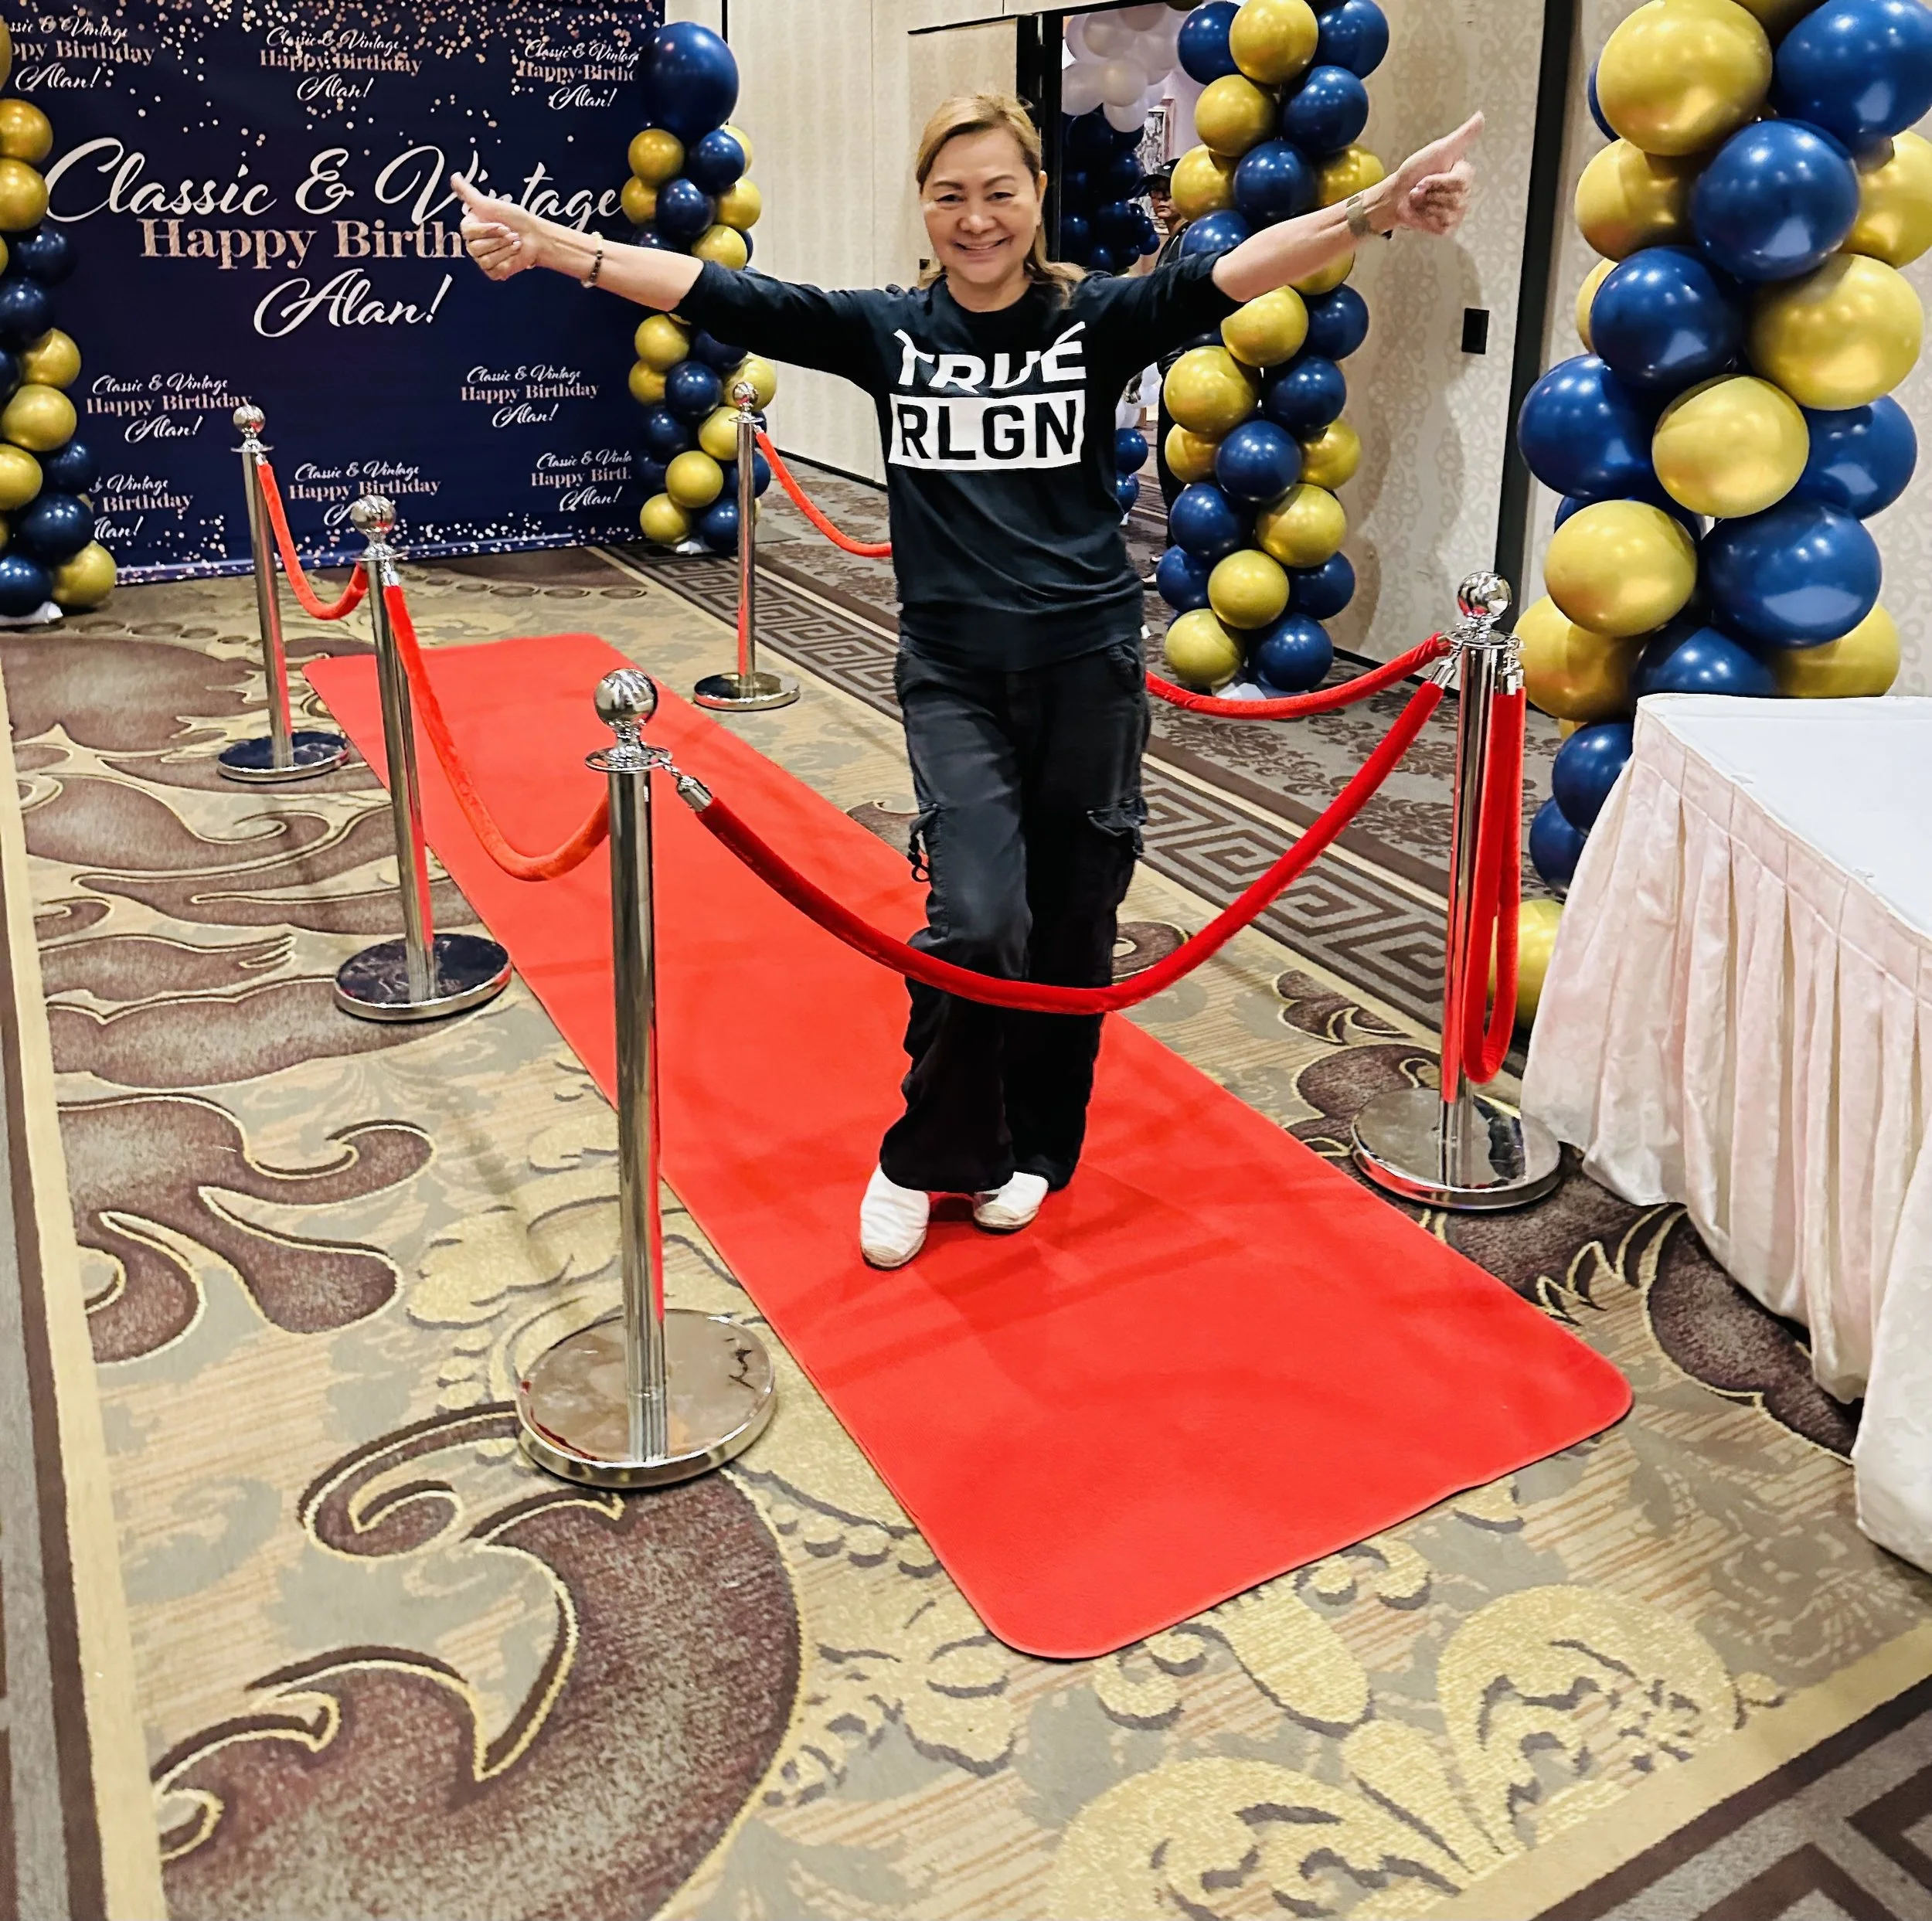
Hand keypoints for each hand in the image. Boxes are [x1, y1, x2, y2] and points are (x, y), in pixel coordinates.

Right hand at [451, 173, 543, 279]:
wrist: (536, 237)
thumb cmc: (515, 219)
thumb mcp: (488, 203)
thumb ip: (468, 193)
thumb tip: (454, 176)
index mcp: (470, 228)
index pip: (467, 232)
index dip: (487, 229)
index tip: (502, 225)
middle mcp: (474, 245)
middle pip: (474, 248)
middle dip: (498, 240)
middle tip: (511, 234)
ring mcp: (483, 260)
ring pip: (485, 259)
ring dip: (505, 250)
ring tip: (515, 243)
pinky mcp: (494, 272)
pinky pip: (494, 270)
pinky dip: (507, 261)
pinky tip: (515, 255)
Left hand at [1382, 113, 1482, 236]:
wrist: (1394, 196)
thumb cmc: (1413, 172)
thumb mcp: (1439, 150)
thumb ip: (1463, 136)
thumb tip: (1482, 116)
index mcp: (1464, 175)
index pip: (1461, 181)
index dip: (1438, 180)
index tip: (1426, 177)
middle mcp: (1464, 193)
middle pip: (1456, 196)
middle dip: (1432, 192)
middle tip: (1421, 188)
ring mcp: (1456, 212)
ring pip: (1450, 211)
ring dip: (1428, 204)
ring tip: (1420, 200)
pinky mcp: (1446, 227)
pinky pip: (1443, 224)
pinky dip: (1428, 218)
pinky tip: (1422, 212)